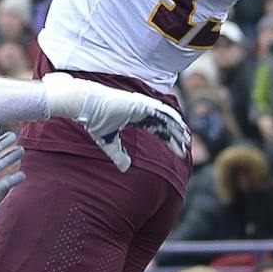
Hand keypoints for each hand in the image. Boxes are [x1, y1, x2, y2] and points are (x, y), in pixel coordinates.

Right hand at [42, 72, 189, 172]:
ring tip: (186, 138)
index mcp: (137, 118)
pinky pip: (159, 110)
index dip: (169, 139)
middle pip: (165, 124)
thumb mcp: (108, 142)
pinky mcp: (140, 102)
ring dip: (177, 127)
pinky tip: (178, 124)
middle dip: (177, 135)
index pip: (158, 129)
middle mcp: (142, 111)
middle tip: (187, 147)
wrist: (85, 105)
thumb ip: (118, 154)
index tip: (179, 151)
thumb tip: (126, 169)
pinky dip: (170, 117)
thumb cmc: (95, 120)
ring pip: (165, 117)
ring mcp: (142, 105)